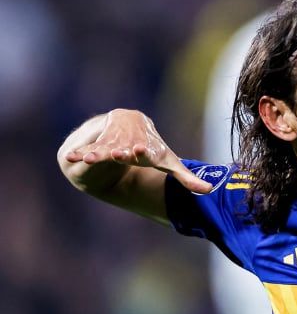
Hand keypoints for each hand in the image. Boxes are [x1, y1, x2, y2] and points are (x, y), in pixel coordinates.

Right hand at [64, 109, 212, 193]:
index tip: (141, 151)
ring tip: (92, 158)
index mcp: (148, 146)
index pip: (148, 150)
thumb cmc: (149, 149)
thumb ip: (186, 177)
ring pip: (105, 147)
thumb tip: (210, 190)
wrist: (125, 123)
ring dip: (98, 152)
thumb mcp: (167, 162)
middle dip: (121, 151)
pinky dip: (79, 153)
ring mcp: (111, 141)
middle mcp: (129, 141)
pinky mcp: (95, 143)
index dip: (145, 151)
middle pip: (124, 147)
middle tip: (119, 154)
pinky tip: (69, 157)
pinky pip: (87, 148)